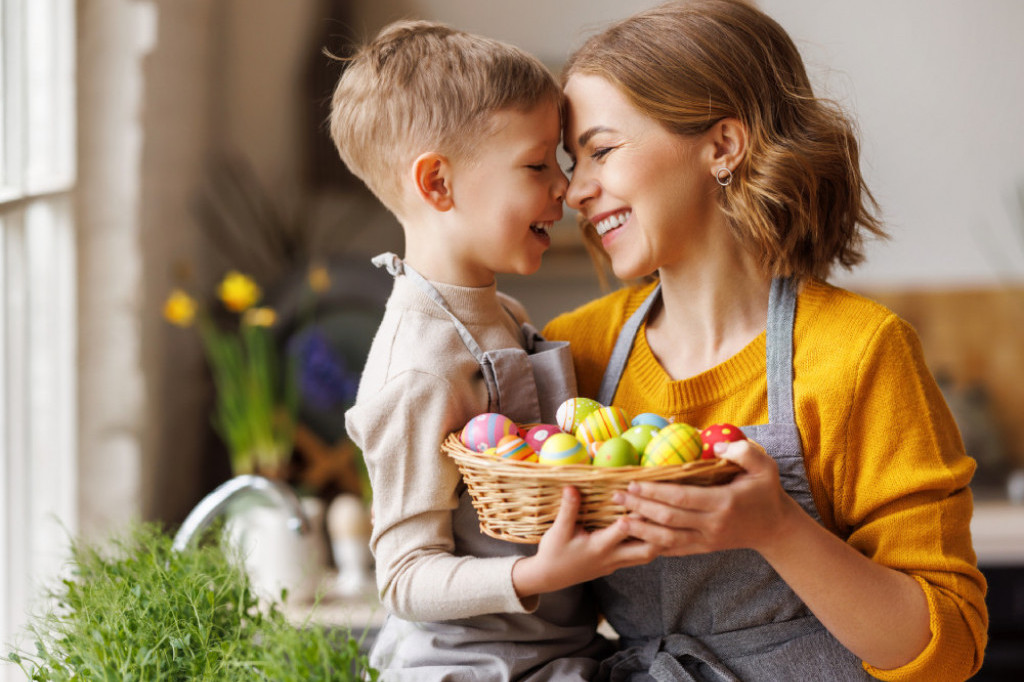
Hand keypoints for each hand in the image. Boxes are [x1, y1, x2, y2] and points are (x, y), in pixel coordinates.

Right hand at [511, 486, 658, 597]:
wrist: (549, 578)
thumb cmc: (554, 553)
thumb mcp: (558, 531)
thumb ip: (568, 509)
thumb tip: (571, 487)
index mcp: (599, 547)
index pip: (624, 531)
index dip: (635, 514)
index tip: (642, 497)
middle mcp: (612, 557)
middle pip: (647, 550)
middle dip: (659, 532)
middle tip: (667, 511)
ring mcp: (616, 563)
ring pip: (648, 556)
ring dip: (658, 539)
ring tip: (666, 520)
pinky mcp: (615, 565)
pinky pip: (639, 557)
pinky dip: (650, 545)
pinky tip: (654, 531)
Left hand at [611, 440, 802, 555]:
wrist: (776, 528)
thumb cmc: (766, 492)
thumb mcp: (764, 466)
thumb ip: (742, 452)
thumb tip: (717, 446)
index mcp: (723, 503)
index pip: (682, 498)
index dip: (655, 492)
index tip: (633, 482)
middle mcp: (712, 525)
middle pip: (668, 519)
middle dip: (640, 507)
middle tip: (616, 496)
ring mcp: (707, 540)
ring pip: (667, 539)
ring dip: (641, 530)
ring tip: (619, 519)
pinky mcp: (704, 548)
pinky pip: (674, 550)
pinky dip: (653, 544)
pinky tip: (636, 537)